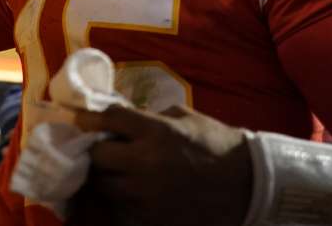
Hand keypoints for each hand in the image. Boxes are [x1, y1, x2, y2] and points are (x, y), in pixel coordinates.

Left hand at [73, 105, 251, 225]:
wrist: (248, 184)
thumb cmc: (216, 144)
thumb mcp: (183, 118)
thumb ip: (148, 117)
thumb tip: (117, 118)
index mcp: (157, 131)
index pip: (107, 120)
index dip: (89, 119)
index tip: (83, 120)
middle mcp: (147, 163)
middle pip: (98, 156)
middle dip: (94, 151)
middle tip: (98, 149)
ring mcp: (148, 195)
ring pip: (104, 186)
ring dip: (105, 177)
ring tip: (113, 172)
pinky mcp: (152, 218)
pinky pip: (122, 208)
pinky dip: (121, 199)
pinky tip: (129, 191)